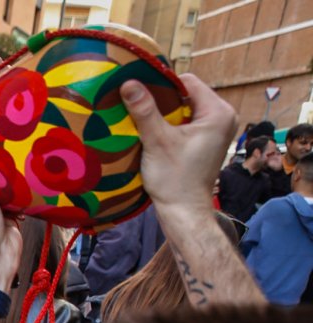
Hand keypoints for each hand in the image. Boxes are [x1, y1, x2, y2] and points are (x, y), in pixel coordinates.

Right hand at [120, 74, 233, 214]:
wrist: (183, 211)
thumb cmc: (174, 178)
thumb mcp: (157, 141)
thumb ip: (144, 110)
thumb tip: (128, 82)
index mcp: (218, 112)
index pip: (187, 82)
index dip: (161, 84)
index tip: (139, 92)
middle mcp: (222, 117)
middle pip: (186, 94)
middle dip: (161, 99)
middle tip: (137, 106)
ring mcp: (216, 129)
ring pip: (184, 108)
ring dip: (163, 112)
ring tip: (141, 118)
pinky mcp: (207, 140)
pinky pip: (186, 122)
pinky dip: (169, 124)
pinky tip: (152, 131)